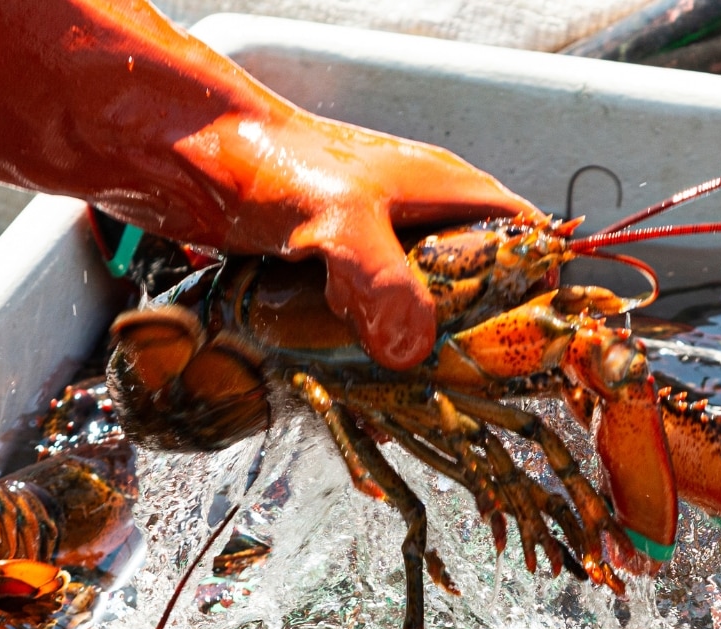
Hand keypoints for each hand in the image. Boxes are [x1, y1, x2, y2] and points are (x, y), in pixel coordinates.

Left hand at [206, 112, 533, 367]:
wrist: (182, 148)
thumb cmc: (272, 160)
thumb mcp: (341, 221)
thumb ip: (384, 283)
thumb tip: (412, 350)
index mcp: (445, 190)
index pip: (524, 235)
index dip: (538, 284)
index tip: (533, 341)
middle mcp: (418, 217)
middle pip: (476, 282)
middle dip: (473, 333)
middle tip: (469, 384)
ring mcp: (373, 243)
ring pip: (418, 305)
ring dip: (414, 344)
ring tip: (413, 389)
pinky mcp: (330, 268)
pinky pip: (366, 315)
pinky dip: (366, 345)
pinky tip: (358, 377)